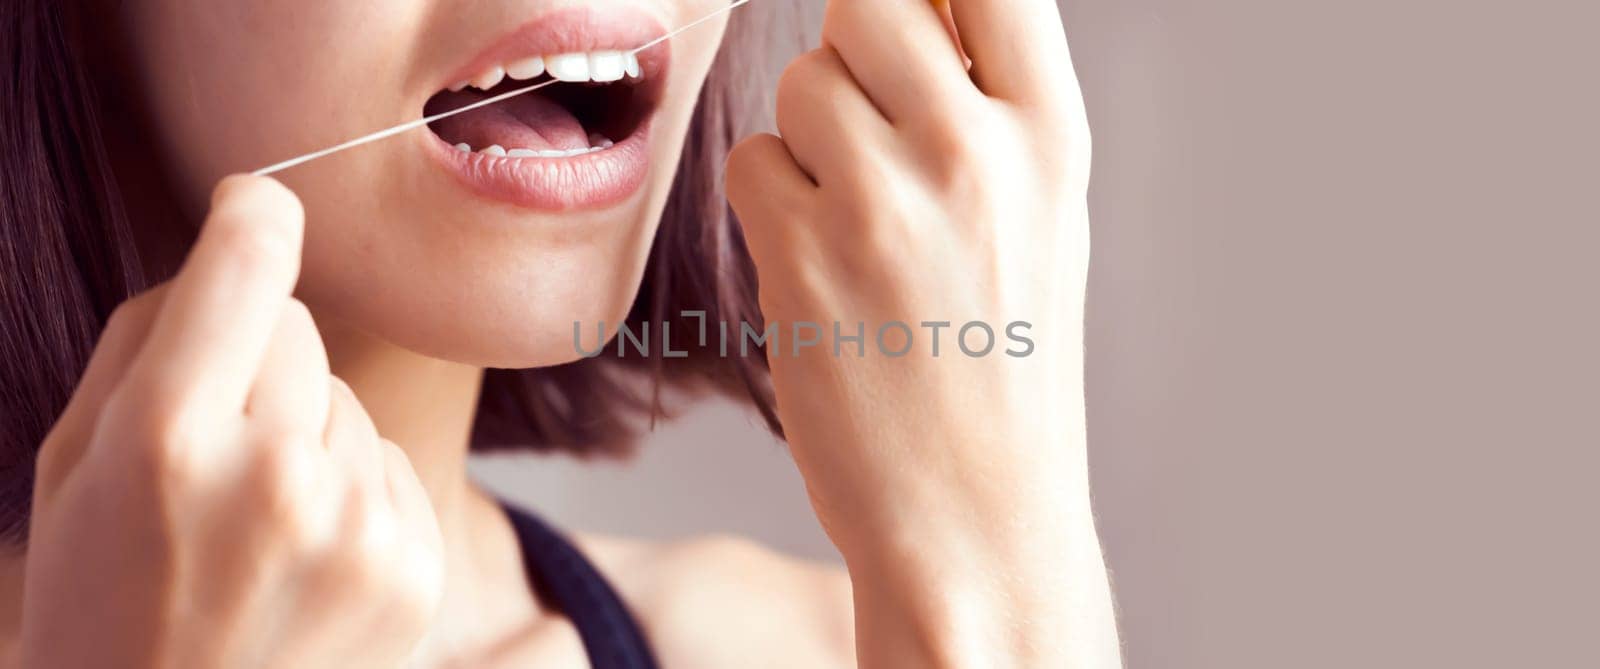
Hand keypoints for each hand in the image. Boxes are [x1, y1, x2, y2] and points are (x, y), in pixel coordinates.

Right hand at [22, 176, 443, 667]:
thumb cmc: (105, 608)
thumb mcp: (71, 475)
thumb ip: (139, 348)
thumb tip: (228, 249)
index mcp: (166, 441)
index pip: (245, 267)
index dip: (252, 216)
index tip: (255, 203)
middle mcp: (274, 475)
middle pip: (296, 329)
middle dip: (256, 366)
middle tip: (210, 459)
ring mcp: (357, 526)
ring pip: (345, 400)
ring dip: (307, 438)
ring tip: (255, 534)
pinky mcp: (414, 566)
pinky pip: (388, 463)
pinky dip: (353, 492)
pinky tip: (304, 564)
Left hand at [727, 0, 1113, 664]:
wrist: (976, 520)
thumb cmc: (1006, 367)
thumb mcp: (1042, 222)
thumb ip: (988, 108)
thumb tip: (915, 5)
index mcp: (1052, 140)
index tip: (913, 11)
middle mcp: (974, 155)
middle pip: (868, 4)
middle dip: (854, 51)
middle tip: (873, 130)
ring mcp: (884, 204)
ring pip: (801, 83)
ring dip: (811, 137)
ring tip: (859, 224)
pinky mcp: (801, 257)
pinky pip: (753, 160)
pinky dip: (771, 201)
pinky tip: (820, 267)